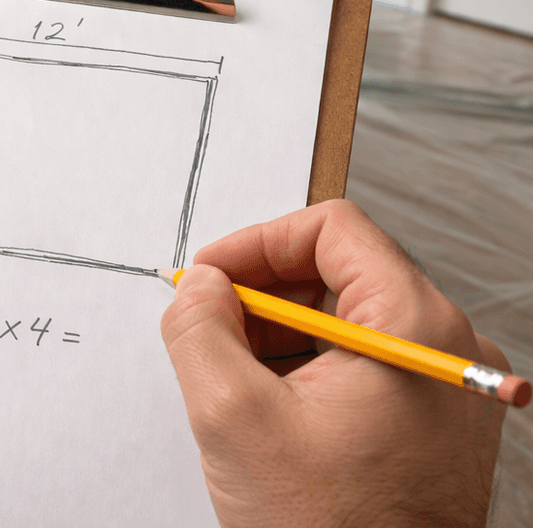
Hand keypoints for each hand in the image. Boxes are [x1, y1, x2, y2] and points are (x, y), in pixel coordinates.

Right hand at [161, 199, 508, 527]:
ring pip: (348, 317)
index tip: (211, 276)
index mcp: (414, 327)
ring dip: (280, 332)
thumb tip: (199, 286)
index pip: (333, 229)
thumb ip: (200, 328)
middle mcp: (447, 345)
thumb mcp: (234, 416)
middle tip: (210, 327)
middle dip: (263, 293)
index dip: (258, 241)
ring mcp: (445, 384)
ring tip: (238, 380)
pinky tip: (271, 408)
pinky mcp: (435, 418)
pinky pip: (366, 360)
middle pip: (341, 269)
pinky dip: (310, 366)